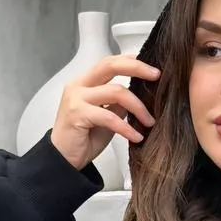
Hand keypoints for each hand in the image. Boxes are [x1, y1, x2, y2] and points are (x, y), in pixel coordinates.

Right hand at [49, 55, 160, 170]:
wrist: (63, 159)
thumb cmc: (83, 139)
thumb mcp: (106, 117)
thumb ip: (118, 104)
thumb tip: (140, 96)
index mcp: (85, 83)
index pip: (109, 63)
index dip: (131, 61)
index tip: (151, 67)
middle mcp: (79, 86)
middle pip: (110, 66)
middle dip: (137, 68)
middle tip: (156, 75)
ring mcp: (76, 98)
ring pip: (116, 92)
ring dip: (138, 107)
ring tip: (149, 122)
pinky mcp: (78, 114)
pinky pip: (109, 117)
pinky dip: (127, 127)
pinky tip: (136, 136)